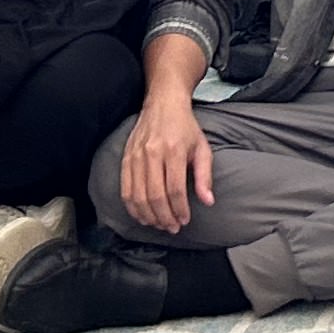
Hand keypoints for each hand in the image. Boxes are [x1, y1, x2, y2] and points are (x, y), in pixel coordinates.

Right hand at [117, 88, 214, 235]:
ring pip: (137, 195)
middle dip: (164, 217)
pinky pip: (125, 189)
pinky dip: (132, 207)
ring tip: (159, 224)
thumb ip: (205, 176)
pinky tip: (142, 216)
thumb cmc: (185, 128)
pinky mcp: (125, 158)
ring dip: (148, 215)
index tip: (184, 221)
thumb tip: (208, 201)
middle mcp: (152, 154)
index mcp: (173, 151)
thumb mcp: (202, 148)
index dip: (179, 209)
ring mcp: (135, 156)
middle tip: (172, 228)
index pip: (174, 189)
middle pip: (154, 195)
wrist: (163, 104)